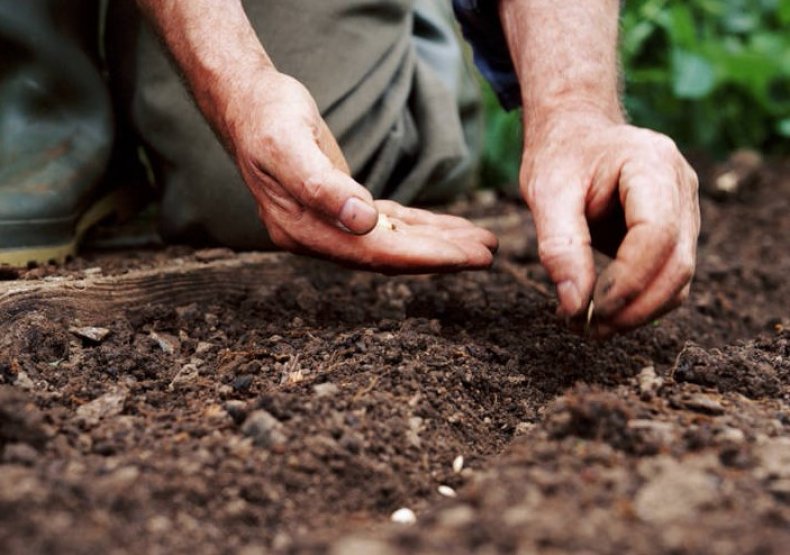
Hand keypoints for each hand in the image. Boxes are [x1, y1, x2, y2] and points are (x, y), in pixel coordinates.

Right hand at [223, 67, 496, 272]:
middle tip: (488, 253)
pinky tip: (447, 227)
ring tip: (481, 242)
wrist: (247, 105)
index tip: (467, 258)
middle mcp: (320, 236)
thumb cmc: (267, 120)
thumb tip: (363, 222)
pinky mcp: (342, 207)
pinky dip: (420, 226)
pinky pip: (388, 223)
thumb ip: (323, 187)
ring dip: (437, 242)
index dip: (425, 257)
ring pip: (395, 241)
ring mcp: (331, 225)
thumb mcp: (290, 147)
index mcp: (306, 231)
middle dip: (442, 255)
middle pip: (391, 254)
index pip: (377, 254)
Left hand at [520, 110, 699, 335]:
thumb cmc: (560, 156)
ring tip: (587, 326)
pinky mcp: (677, 232)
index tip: (585, 310)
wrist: (576, 134)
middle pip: (677, 265)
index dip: (626, 281)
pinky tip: (601, 311)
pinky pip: (668, 279)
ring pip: (679, 280)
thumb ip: (559, 247)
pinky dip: (639, 303)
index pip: (657, 234)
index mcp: (653, 164)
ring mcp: (686, 210)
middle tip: (584, 330)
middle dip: (633, 308)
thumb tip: (573, 306)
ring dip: (637, 313)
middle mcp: (682, 187)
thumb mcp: (546, 192)